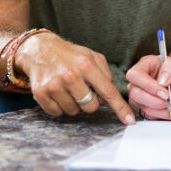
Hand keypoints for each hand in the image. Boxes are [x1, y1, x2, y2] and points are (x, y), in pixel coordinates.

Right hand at [17, 32, 134, 124]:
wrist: (40, 50)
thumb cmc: (71, 55)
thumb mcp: (92, 56)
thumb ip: (105, 75)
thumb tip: (109, 96)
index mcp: (87, 65)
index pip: (108, 91)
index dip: (120, 108)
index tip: (129, 121)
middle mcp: (70, 75)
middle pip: (91, 107)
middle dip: (90, 102)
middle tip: (83, 90)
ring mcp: (54, 85)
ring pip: (74, 111)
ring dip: (74, 104)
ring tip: (69, 89)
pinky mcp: (40, 93)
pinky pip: (57, 113)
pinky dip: (60, 106)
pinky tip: (58, 93)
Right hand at [126, 53, 170, 120]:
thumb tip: (162, 80)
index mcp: (147, 64)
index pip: (135, 75)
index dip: (148, 86)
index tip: (165, 94)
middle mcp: (140, 80)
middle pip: (136, 94)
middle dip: (157, 102)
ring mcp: (141, 95)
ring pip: (144, 108)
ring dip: (164, 111)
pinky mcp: (146, 108)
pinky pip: (152, 117)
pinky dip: (168, 117)